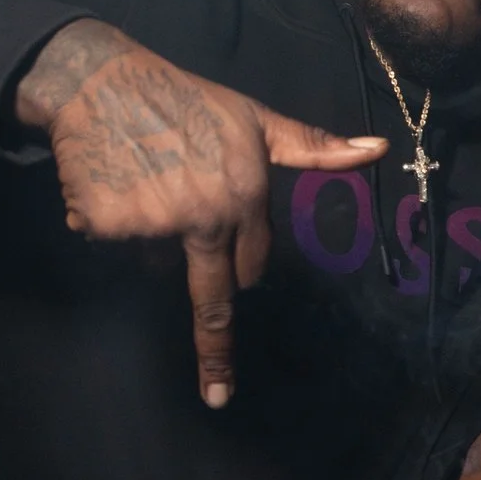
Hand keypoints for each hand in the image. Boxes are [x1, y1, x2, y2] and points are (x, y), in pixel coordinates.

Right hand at [12, 21, 386, 407]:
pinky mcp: (108, 224)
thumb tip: (378, 148)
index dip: (241, 266)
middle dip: (216, 352)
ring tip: (143, 178)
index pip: (250, 266)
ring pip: (156, 258)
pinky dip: (107, 220)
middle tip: (219, 397)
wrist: (102, 82)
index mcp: (246, 197)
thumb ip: (314, 147)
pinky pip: (112, 242)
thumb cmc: (189, 100)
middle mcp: (205, 216)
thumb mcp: (256, 121)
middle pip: (212, 297)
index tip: (241, 287)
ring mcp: (155, 223)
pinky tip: (110, 180)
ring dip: (151, 236)